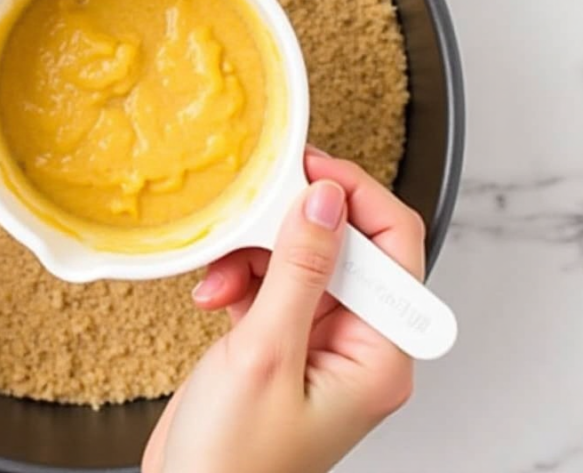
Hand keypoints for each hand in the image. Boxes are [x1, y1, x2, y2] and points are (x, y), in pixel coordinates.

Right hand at [143, 148, 424, 472]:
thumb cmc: (231, 460)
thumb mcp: (265, 354)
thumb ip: (300, 271)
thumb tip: (326, 201)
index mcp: (378, 357)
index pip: (395, 248)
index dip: (355, 198)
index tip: (310, 167)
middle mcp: (356, 348)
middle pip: (344, 250)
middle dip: (291, 229)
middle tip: (252, 209)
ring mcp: (317, 346)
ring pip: (301, 263)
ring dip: (256, 257)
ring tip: (220, 276)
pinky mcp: (281, 346)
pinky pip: (271, 288)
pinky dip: (241, 281)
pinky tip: (214, 294)